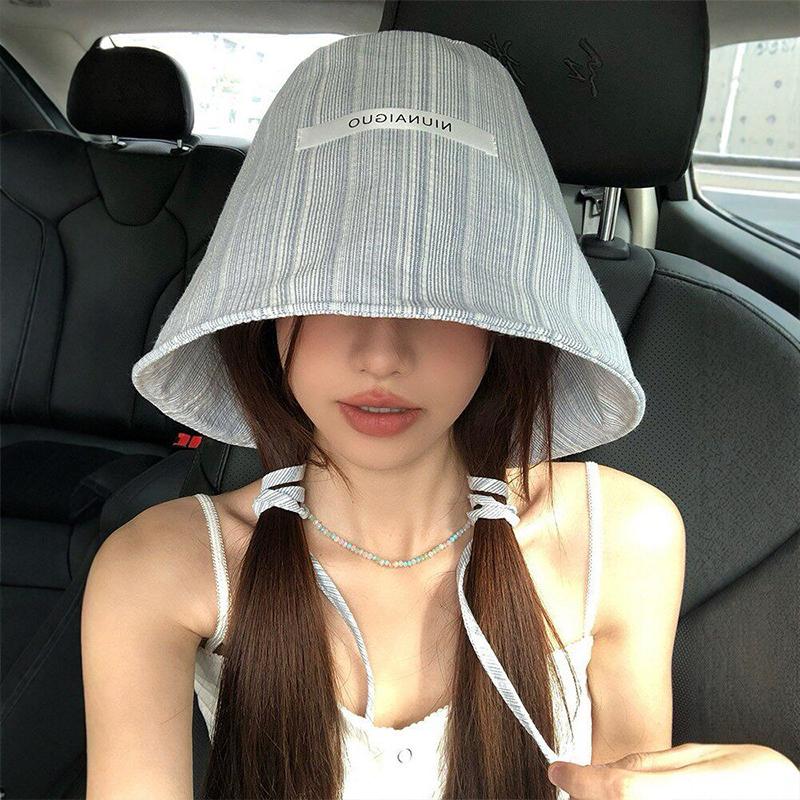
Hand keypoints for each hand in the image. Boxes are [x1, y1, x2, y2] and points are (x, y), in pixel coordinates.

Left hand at [547, 742, 799, 799]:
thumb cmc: (764, 784)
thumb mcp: (706, 757)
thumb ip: (653, 763)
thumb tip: (610, 767)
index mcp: (677, 797)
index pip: (611, 788)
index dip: (577, 778)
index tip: (559, 769)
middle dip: (590, 795)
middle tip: (581, 781)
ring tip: (610, 789)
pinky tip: (635, 799)